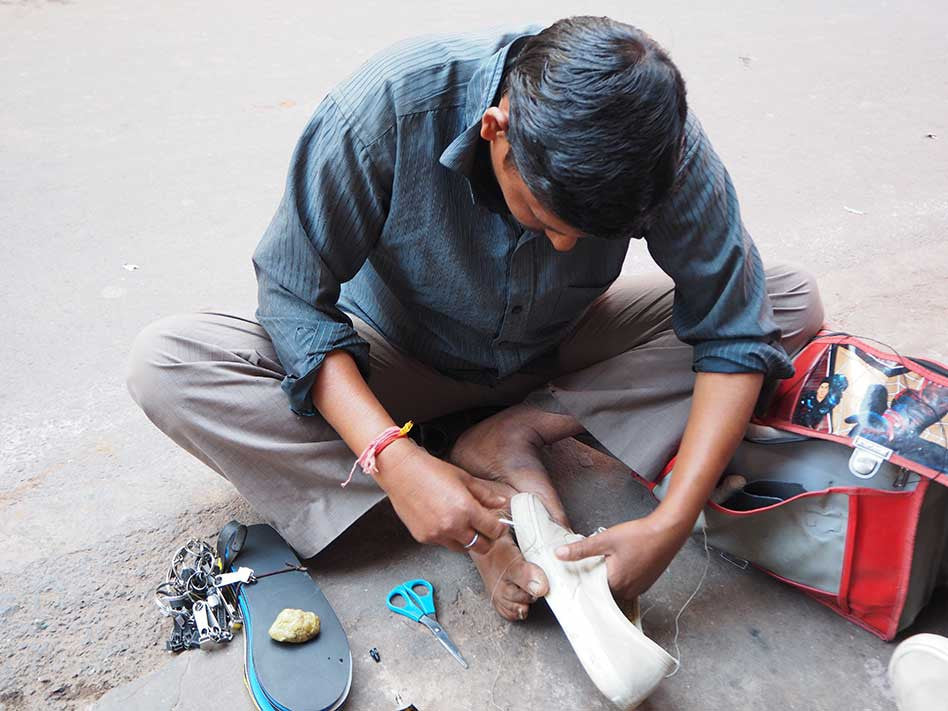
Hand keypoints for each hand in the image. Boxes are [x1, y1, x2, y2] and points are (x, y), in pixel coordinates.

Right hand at [376, 439, 508, 554]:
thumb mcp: (464, 478)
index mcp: (466, 509)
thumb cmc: (430, 470)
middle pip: (482, 547)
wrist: (401, 472)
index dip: (500, 528)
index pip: (494, 530)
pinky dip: (449, 536)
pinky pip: (444, 543)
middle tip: (485, 529)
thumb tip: (500, 503)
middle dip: (488, 539)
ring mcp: (437, 535)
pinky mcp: (424, 538)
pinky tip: (444, 521)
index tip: (499, 525)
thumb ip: (485, 495)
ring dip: (468, 540)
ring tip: (464, 524)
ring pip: (463, 549)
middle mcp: (452, 526)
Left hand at [554, 514, 690, 599]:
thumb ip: (581, 549)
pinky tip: (619, 561)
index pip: (591, 591)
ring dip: (609, 577)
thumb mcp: (605, 539)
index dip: (582, 582)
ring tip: (605, 561)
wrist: (667, 531)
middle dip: (595, 578)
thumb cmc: (639, 535)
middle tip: (588, 565)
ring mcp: (639, 588)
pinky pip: (627, 584)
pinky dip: (621, 575)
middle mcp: (628, 591)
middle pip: (604, 590)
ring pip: (616, 587)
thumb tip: (559, 554)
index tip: (574, 575)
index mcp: (615, 583)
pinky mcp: (646, 582)